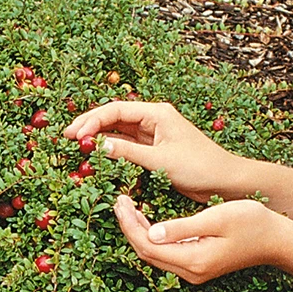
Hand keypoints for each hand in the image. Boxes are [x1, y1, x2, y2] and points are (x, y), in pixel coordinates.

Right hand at [64, 102, 241, 203]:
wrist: (226, 182)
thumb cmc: (200, 166)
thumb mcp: (160, 160)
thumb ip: (127, 152)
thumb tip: (97, 146)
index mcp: (157, 113)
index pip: (116, 109)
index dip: (92, 120)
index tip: (75, 135)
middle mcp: (152, 120)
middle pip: (113, 117)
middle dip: (89, 126)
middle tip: (65, 137)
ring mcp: (151, 135)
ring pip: (116, 132)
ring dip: (97, 138)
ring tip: (75, 146)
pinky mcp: (151, 150)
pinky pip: (124, 147)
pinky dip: (109, 150)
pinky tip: (95, 156)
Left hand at [113, 195, 292, 282]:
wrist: (277, 239)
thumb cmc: (252, 223)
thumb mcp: (217, 219)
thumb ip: (183, 227)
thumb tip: (153, 233)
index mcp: (193, 260)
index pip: (148, 245)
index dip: (129, 225)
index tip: (120, 202)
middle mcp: (189, 272)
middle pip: (145, 252)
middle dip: (128, 227)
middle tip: (119, 201)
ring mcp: (192, 271)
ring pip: (152, 253)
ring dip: (137, 231)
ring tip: (126, 207)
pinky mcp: (195, 266)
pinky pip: (163, 253)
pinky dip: (150, 236)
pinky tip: (143, 219)